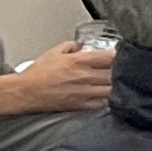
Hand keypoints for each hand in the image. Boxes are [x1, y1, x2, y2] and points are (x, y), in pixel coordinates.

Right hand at [0, 42, 114, 121]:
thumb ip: (71, 46)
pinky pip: (102, 103)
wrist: (25, 92)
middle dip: (122, 71)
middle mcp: (85, 76)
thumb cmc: (37, 74)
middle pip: (115, 74)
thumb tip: (82, 45)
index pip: (111, 57)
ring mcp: (84, 92)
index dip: (121, 56)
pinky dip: (108, 99)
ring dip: (117, 86)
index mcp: (80, 61)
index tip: (124, 55)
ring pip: (111, 89)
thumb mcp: (54, 52)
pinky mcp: (81, 105)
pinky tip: (109, 96)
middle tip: (126, 71)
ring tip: (120, 84)